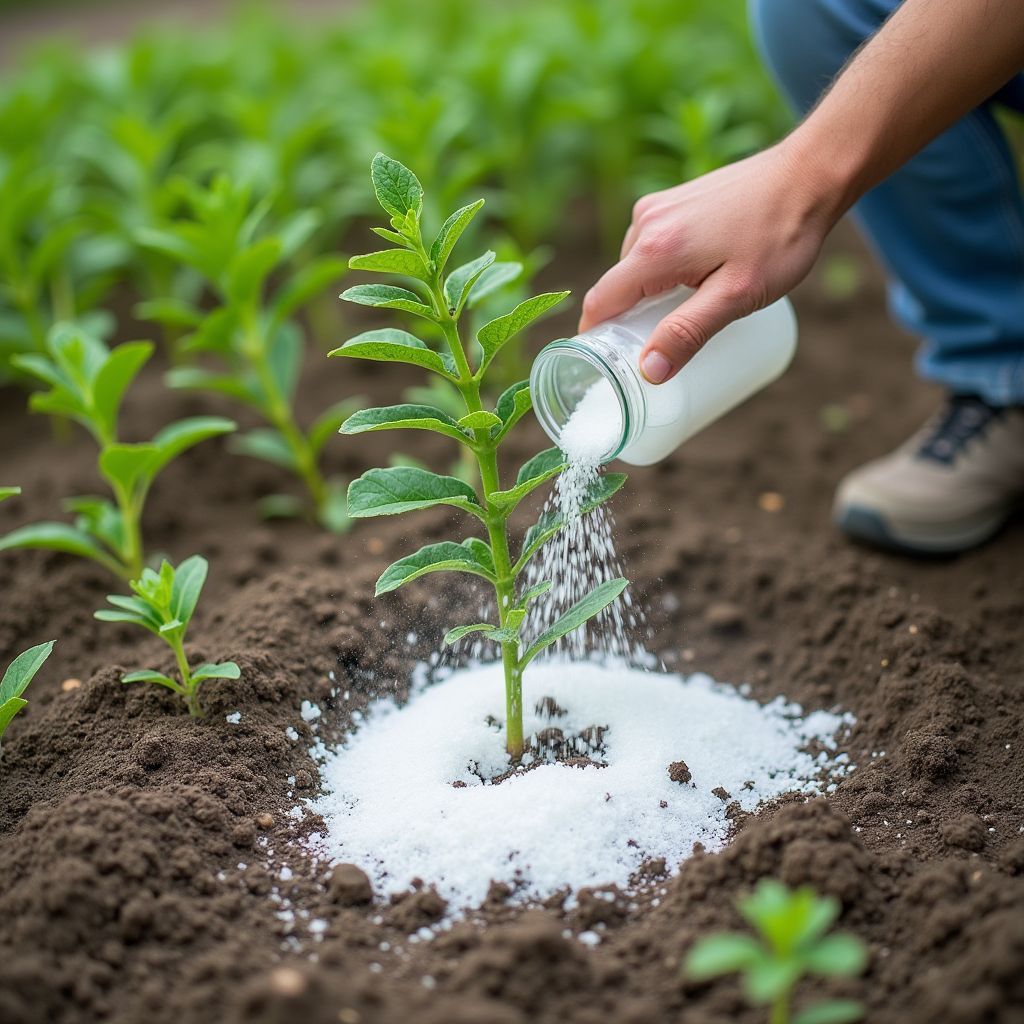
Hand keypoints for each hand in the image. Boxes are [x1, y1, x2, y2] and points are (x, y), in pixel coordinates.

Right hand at [579, 140, 838, 382]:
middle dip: (629, 320)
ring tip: (687, 313)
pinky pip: (652, 246)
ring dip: (650, 293)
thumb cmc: (780, 236)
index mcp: (654, 250)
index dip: (594, 338)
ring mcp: (659, 207)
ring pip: (635, 267)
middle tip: (661, 350)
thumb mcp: (736, 295)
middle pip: (617, 287)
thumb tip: (648, 370)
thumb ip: (689, 332)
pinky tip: (696, 279)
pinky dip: (662, 270)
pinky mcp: (674, 200)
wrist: (810, 173)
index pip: (599, 302)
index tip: (602, 367)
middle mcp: (646, 224)